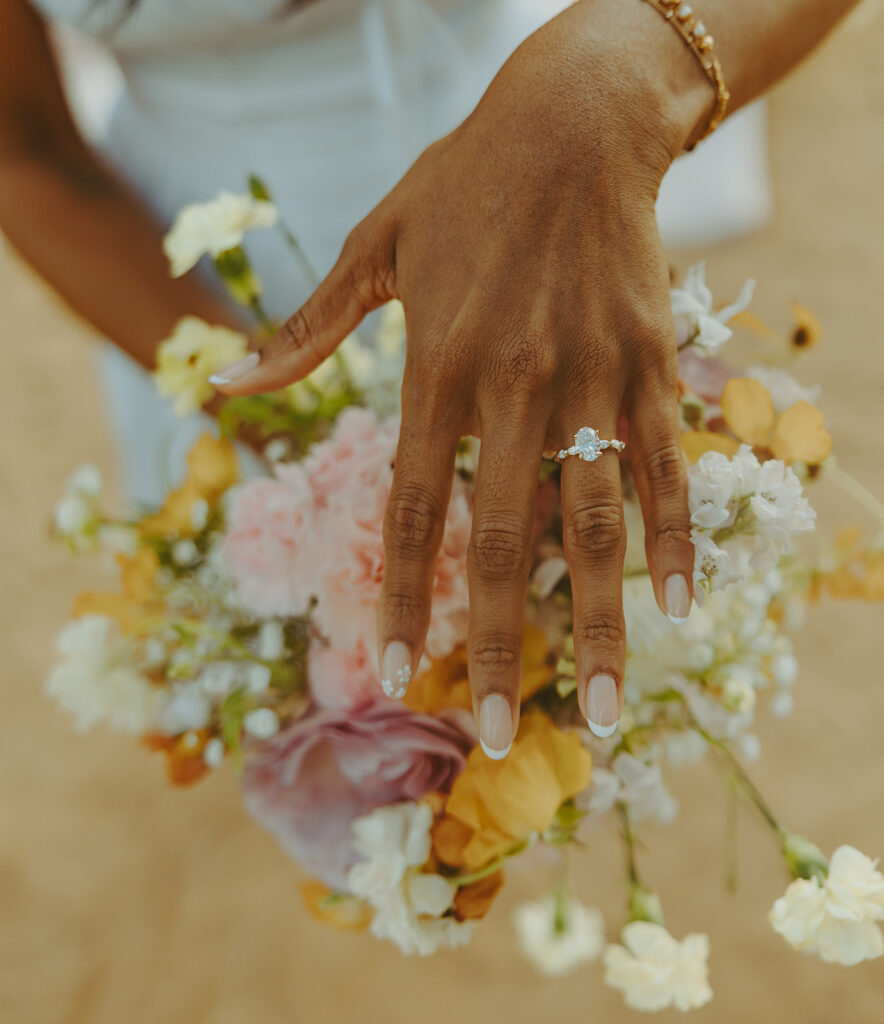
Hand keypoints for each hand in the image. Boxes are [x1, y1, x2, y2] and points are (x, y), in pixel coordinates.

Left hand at [213, 0, 712, 752]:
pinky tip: (678, 604)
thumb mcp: (374, 244)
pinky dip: (674, 536)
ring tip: (602, 704)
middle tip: (491, 732)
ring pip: (596, 523)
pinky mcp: (654, 365)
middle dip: (497, 643)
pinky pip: (667, 467)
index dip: (402, 595)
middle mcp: (518, 385)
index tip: (396, 671)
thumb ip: (306, 330)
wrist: (576, 120)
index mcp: (439, 363)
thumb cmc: (465, 186)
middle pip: (503, 540)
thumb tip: (224, 387)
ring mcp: (595, 379)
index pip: (413, 506)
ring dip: (599, 621)